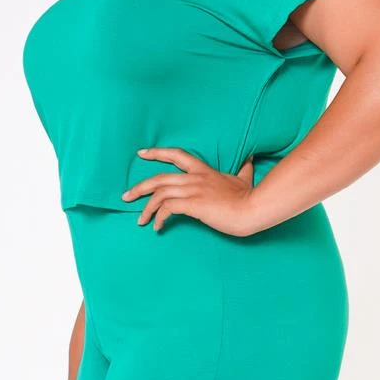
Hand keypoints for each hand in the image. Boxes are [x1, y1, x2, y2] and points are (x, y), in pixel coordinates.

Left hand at [120, 148, 257, 234]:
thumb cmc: (248, 197)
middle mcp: (195, 178)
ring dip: (146, 207)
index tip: (142, 153)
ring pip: (159, 194)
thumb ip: (243, 169)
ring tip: (140, 220)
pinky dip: (158, 217)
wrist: (253, 208)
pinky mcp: (194, 204)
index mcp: (203, 171)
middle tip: (126, 196)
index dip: (157, 153)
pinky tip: (157, 227)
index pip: (176, 155)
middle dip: (139, 187)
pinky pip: (167, 208)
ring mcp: (193, 190)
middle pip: (159, 178)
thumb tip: (249, 161)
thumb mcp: (244, 179)